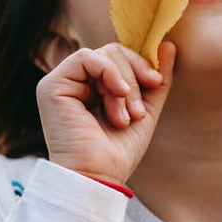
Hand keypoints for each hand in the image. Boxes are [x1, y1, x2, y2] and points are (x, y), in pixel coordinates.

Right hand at [36, 42, 175, 185]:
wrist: (99, 176)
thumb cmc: (119, 152)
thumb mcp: (146, 110)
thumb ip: (156, 80)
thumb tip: (169, 45)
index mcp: (93, 88)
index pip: (119, 57)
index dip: (141, 65)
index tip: (156, 83)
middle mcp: (75, 83)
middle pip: (113, 52)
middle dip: (133, 80)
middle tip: (138, 113)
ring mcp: (62, 83)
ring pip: (104, 54)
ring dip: (124, 86)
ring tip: (124, 117)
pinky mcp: (52, 85)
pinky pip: (86, 57)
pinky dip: (109, 72)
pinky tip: (117, 95)